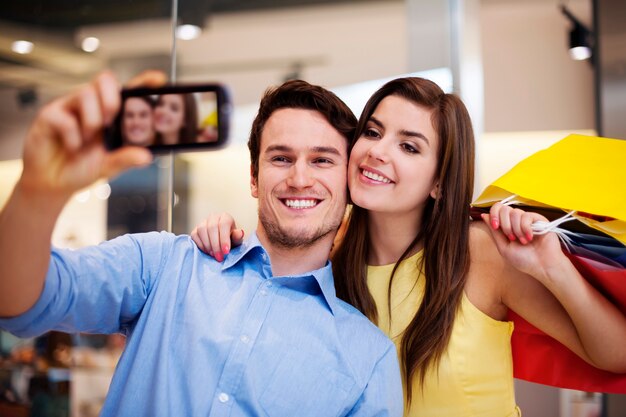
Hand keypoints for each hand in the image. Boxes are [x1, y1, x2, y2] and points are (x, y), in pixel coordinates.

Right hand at [19, 70, 165, 199]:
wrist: (53, 182)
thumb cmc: (81, 167)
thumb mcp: (109, 166)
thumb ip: (126, 159)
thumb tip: (146, 156)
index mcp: (110, 114)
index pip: (127, 90)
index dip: (142, 82)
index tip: (158, 80)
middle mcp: (92, 106)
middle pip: (105, 80)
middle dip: (112, 99)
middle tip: (110, 121)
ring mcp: (70, 108)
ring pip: (85, 93)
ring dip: (92, 121)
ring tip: (88, 140)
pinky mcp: (50, 115)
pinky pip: (64, 117)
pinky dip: (72, 136)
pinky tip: (72, 147)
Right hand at [191, 212, 244, 260]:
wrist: (222, 243)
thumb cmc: (231, 240)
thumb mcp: (236, 240)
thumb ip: (237, 237)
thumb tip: (240, 233)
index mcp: (225, 217)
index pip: (224, 224)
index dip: (224, 239)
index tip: (226, 252)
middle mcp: (213, 217)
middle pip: (212, 228)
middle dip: (216, 245)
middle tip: (219, 257)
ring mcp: (203, 222)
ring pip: (202, 230)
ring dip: (207, 244)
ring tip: (213, 255)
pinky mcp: (195, 230)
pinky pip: (195, 235)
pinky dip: (200, 245)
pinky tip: (207, 252)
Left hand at [481, 202, 566, 281]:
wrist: (542, 266)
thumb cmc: (524, 260)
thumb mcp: (504, 247)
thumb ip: (494, 232)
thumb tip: (484, 216)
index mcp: (507, 226)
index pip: (497, 209)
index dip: (494, 214)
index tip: (495, 226)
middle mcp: (517, 221)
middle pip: (504, 209)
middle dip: (505, 225)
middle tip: (512, 238)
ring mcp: (528, 220)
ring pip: (515, 213)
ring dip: (516, 229)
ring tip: (524, 242)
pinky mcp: (539, 219)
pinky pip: (526, 216)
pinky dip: (525, 228)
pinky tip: (530, 237)